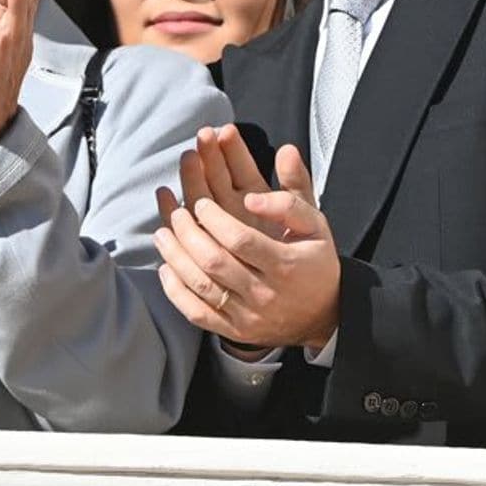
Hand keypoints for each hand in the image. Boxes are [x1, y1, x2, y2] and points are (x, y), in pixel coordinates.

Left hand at [153, 144, 339, 351]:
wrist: (323, 316)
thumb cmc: (314, 261)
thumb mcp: (315, 223)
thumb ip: (295, 190)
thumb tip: (281, 155)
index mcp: (286, 264)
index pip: (240, 240)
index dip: (213, 218)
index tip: (200, 203)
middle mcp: (266, 294)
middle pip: (215, 262)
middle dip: (188, 233)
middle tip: (175, 213)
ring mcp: (248, 316)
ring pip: (202, 287)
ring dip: (175, 257)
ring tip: (162, 232)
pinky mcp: (234, 331)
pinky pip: (197, 314)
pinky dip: (176, 291)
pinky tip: (166, 268)